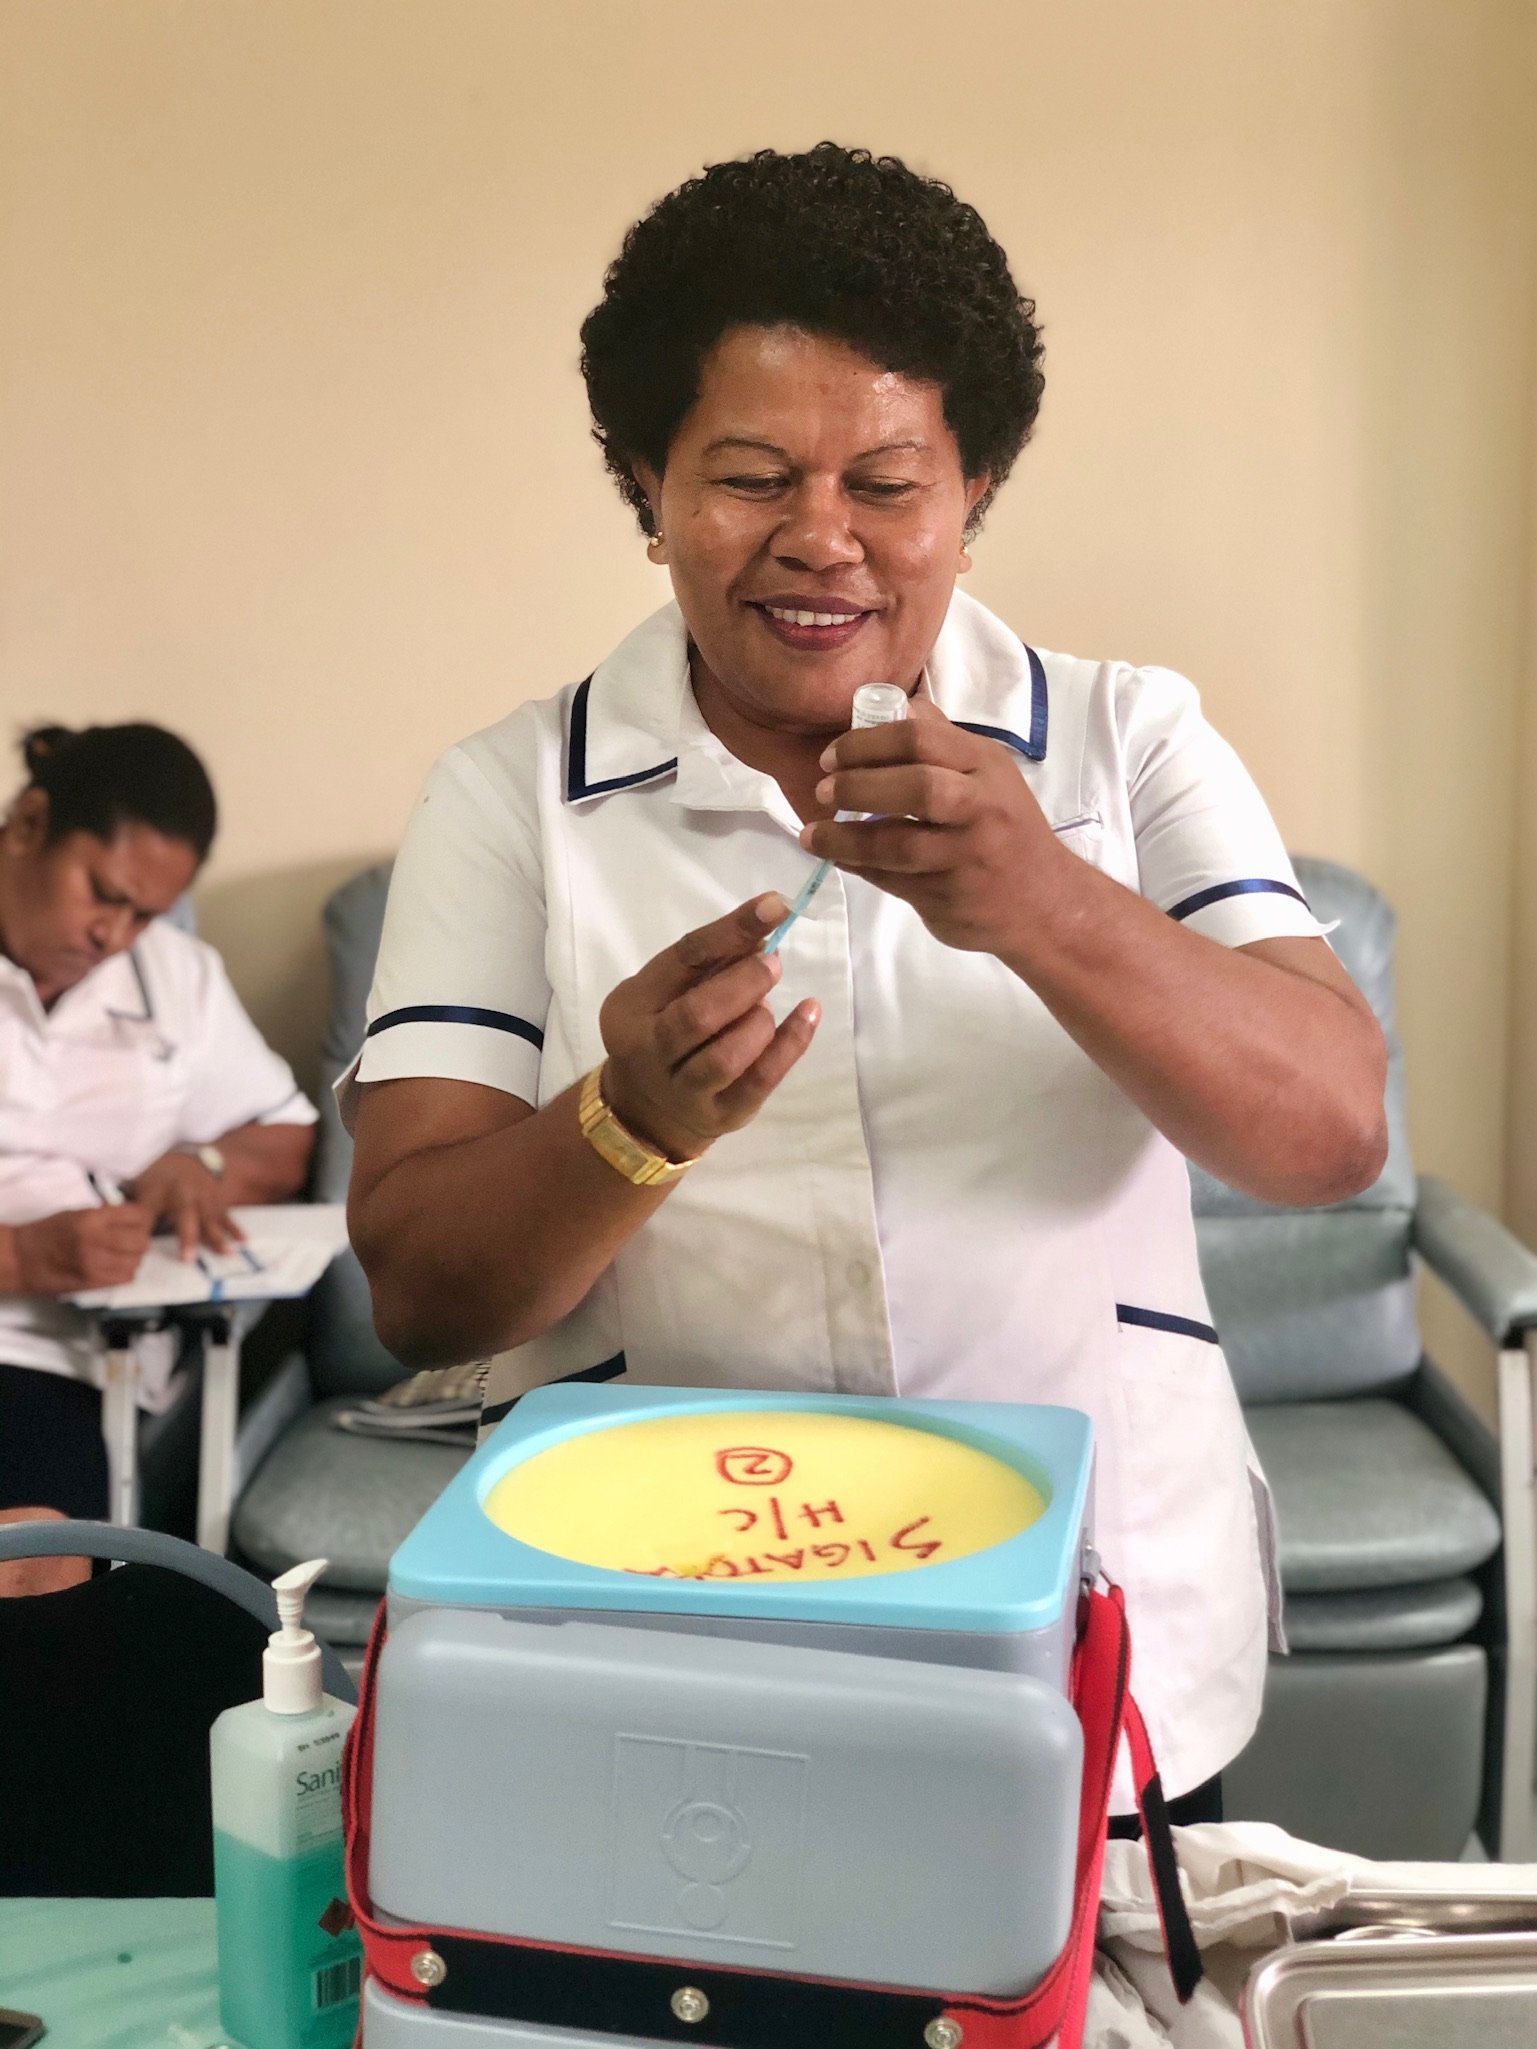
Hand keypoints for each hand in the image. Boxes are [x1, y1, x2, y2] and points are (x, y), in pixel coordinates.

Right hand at [14, 1206, 153, 1293]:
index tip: (136, 1222)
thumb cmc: (48, 1232)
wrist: (22, 1258)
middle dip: (140, 1240)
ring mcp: (95, 1264)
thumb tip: (133, 1218)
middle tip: (131, 1240)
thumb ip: (106, 1216)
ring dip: (133, 1258)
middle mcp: (96, 1240)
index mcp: (92, 1218)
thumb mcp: (77, 1213)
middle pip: (141, 1241)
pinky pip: (125, 1278)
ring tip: (121, 1255)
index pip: (137, 1216)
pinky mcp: (92, 1283)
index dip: (141, 1219)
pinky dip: (125, 1273)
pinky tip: (115, 1268)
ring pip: (136, 1262)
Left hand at [126, 1152, 244, 1257]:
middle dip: (190, 1238)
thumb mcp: (146, 1190)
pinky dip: (235, 1229)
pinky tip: (244, 1240)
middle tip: (190, 1259)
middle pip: (189, 1217)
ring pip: (211, 1219)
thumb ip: (139, 1213)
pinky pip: (226, 1217)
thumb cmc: (163, 1179)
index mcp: (166, 1190)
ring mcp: (206, 1197)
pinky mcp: (218, 1201)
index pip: (158, 1211)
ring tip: (227, 1253)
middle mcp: (188, 1193)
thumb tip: (127, 1238)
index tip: (152, 1248)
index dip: (152, 1227)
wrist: (190, 1160)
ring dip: (219, 1237)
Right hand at [599, 895, 820, 1162]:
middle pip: (699, 1016)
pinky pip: (761, 1080)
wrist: (646, 1110)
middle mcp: (651, 1052)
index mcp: (631, 1008)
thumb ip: (707, 964)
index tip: (774, 906)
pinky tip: (808, 1013)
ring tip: (765, 1005)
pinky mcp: (724, 1114)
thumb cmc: (662, 1031)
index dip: (730, 931)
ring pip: (729, 1055)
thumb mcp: (666, 992)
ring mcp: (686, 1090)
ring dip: (760, 1020)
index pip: (682, 960)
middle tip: (772, 963)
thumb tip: (763, 929)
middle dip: (745, 982)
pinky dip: (791, 1043)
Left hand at [801, 696, 1066, 955]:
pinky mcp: (951, 896)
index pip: (922, 738)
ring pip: (898, 843)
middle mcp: (981, 806)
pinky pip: (893, 879)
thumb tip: (901, 704)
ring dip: (845, 837)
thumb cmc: (1008, 832)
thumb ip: (945, 742)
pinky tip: (839, 857)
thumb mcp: (990, 776)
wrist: (1046, 904)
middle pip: (915, 786)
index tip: (832, 755)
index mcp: (986, 766)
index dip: (867, 743)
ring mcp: (967, 856)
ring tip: (812, 834)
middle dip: (859, 785)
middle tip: (823, 789)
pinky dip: (859, 867)